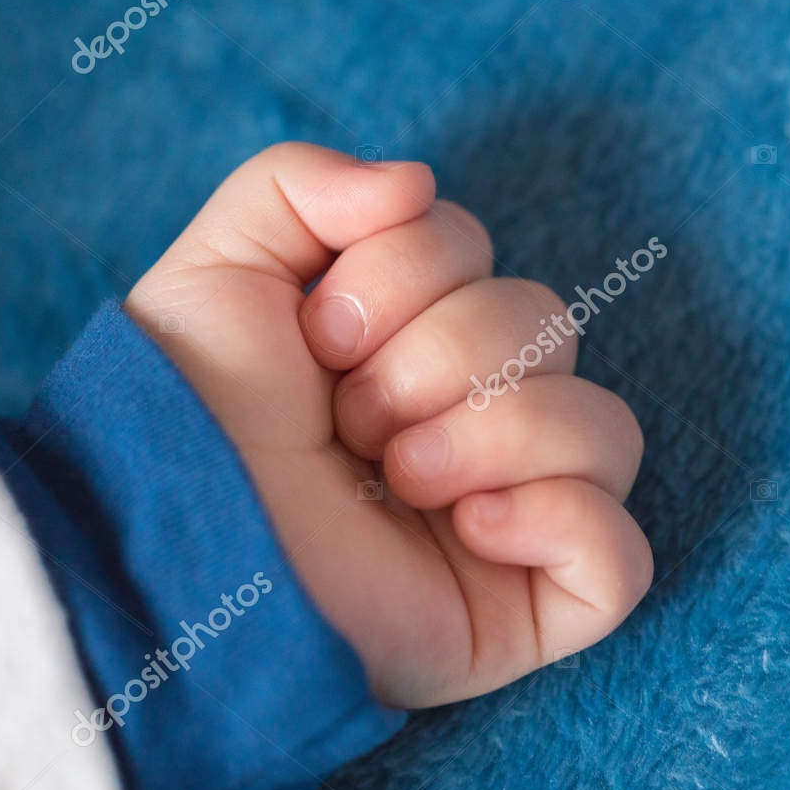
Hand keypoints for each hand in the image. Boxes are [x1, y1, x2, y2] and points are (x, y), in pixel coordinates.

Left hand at [125, 142, 650, 707]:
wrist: (165, 548)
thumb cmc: (186, 421)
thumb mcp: (220, 269)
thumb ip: (301, 182)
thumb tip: (416, 184)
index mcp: (413, 342)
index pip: (481, 253)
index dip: (405, 276)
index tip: (318, 339)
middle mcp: (472, 421)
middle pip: (553, 325)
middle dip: (438, 358)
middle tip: (349, 421)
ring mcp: (510, 518)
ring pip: (607, 430)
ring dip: (495, 433)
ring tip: (399, 479)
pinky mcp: (527, 607)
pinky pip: (624, 556)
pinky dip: (562, 521)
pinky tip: (471, 527)